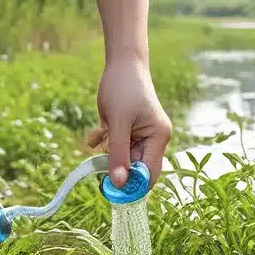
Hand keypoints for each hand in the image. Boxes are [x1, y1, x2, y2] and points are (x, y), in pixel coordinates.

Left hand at [87, 57, 171, 187]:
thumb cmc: (123, 88)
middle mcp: (153, 139)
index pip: (149, 173)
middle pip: (135, 168)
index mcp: (158, 138)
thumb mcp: (118, 123)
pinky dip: (104, 143)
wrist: (121, 63)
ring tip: (100, 137)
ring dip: (108, 153)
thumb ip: (118, 154)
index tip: (112, 191)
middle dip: (117, 167)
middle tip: (98, 165)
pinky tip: (96, 132)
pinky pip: (116, 147)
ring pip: (123, 158)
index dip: (133, 186)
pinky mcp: (129, 131)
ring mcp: (141, 135)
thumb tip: (118, 183)